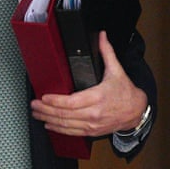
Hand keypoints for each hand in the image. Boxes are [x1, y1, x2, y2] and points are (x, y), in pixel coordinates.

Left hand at [31, 31, 147, 136]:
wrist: (136, 111)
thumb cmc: (125, 92)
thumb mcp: (117, 70)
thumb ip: (107, 52)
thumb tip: (102, 36)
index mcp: (98, 97)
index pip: (71, 102)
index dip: (55, 100)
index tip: (44, 97)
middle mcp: (94, 113)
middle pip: (64, 114)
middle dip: (46, 110)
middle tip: (34, 105)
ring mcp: (92, 124)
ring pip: (65, 125)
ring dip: (48, 119)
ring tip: (37, 114)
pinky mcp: (91, 131)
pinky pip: (71, 132)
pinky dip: (58, 129)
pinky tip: (49, 124)